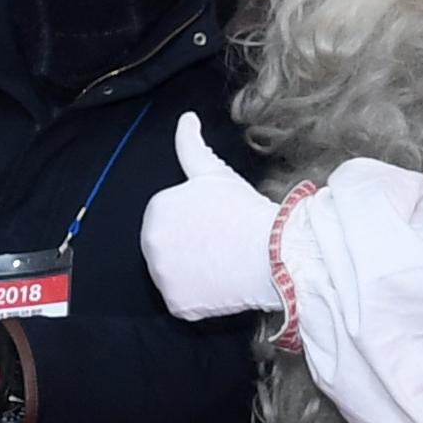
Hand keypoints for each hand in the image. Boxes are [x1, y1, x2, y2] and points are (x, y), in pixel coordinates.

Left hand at [139, 113, 282, 320]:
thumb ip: (190, 145)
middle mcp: (150, 243)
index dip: (194, 220)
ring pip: (172, 274)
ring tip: (221, 263)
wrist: (272, 252)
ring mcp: (162, 276)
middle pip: (165, 246)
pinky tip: (219, 285)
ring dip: (191, 271)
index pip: (168, 217)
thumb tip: (185, 118)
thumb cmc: (244, 210)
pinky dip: (198, 298)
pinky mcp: (176, 304)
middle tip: (220, 243)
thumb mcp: (214, 172)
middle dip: (187, 245)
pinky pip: (182, 301)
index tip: (216, 222)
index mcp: (156, 208)